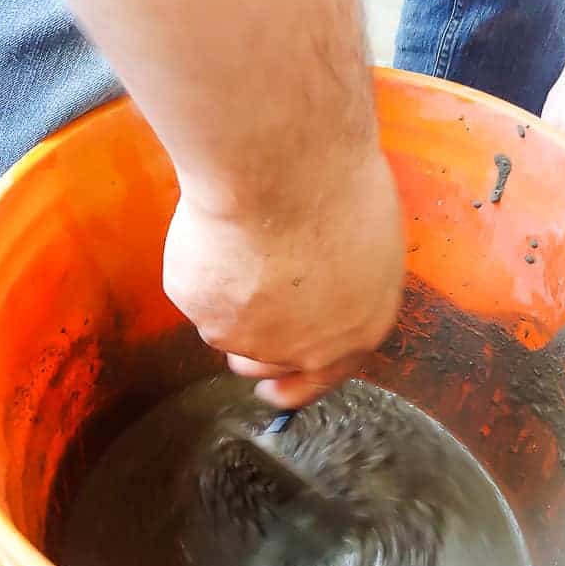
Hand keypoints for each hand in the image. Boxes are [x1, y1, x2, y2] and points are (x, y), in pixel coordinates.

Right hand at [163, 149, 403, 407]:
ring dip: (225, 300)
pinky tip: (216, 229)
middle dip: (250, 352)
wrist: (282, 173)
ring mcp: (243, 334)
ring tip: (234, 247)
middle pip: (264, 362)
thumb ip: (344, 284)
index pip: (321, 379)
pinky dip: (200, 264)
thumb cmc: (338, 191)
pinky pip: (194, 288)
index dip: (294, 387)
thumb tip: (326, 282)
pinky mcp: (199, 307)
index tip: (274, 392)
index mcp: (354, 334)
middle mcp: (299, 349)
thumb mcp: (369, 242)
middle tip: (243, 317)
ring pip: (224, 325)